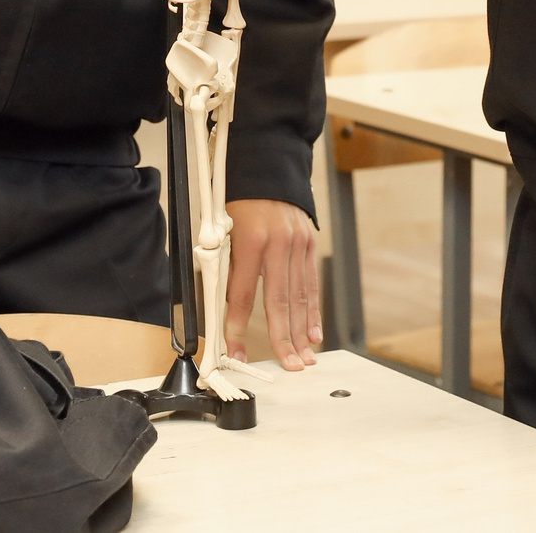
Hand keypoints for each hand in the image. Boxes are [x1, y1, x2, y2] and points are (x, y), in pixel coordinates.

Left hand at [224, 199, 319, 369]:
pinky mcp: (310, 243)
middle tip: (288, 366)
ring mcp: (298, 243)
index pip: (242, 294)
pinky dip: (313, 311)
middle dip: (282, 338)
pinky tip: (314, 334)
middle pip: (280, 301)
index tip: (233, 353)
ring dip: (301, 331)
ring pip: (299, 296)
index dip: (237, 328)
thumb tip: (222, 309)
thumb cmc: (237, 203)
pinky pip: (311, 283)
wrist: (267, 167)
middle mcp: (279, 242)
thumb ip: (224, 267)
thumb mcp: (221, 230)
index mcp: (251, 240)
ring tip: (302, 359)